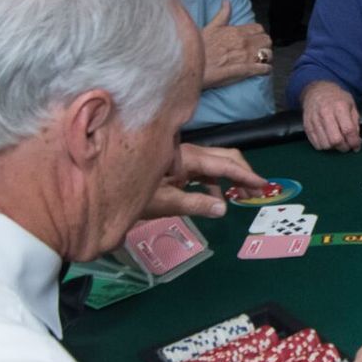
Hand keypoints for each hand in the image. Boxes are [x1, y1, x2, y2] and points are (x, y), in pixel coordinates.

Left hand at [140, 143, 265, 219]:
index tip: (263, 185)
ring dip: (230, 177)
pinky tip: (216, 196)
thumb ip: (195, 204)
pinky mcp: (174, 164)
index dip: (245, 174)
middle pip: (223, 156)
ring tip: (244, 196)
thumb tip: (224, 207)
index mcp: (184, 158)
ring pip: (214, 162)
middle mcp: (185, 153)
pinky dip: (214, 180)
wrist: (98, 191)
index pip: (222, 163)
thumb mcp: (163, 203)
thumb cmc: (128, 194)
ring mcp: (180, 157)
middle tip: (257, 193)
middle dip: (242, 173)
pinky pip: (201, 169)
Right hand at [198, 0, 272, 88]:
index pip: (259, 29)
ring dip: (266, 57)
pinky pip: (263, 69)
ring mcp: (245, 56)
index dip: (258, 34)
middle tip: (258, 50)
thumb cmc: (199, 47)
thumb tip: (226, 1)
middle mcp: (243, 42)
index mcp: (237, 31)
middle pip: (266, 41)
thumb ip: (223, 14)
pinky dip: (266, 70)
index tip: (255, 39)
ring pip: (267, 54)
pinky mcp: (244, 71)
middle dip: (264, 45)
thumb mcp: (211, 27)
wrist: (192, 65)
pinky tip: (263, 70)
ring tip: (260, 60)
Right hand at [300, 81, 361, 151]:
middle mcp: (326, 113)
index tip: (357, 146)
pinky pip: (316, 143)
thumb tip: (357, 141)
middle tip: (347, 146)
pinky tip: (328, 140)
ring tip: (337, 143)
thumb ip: (355, 123)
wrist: (317, 91)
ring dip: (333, 148)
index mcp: (340, 107)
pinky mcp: (307, 125)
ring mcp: (314, 120)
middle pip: (336, 140)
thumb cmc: (336, 98)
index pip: (348, 130)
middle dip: (344, 147)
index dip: (354, 142)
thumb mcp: (351, 105)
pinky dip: (324, 146)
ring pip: (325, 144)